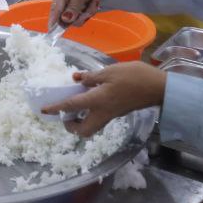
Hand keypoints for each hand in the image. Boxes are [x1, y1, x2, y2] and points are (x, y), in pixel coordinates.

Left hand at [42, 63, 167, 136]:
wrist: (158, 88)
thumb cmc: (135, 77)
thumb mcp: (110, 71)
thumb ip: (91, 77)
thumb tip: (76, 78)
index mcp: (97, 101)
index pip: (71, 107)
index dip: (56, 109)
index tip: (44, 111)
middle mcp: (102, 113)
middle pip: (83, 131)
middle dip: (70, 127)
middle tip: (65, 114)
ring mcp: (111, 116)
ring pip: (91, 128)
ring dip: (80, 122)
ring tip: (75, 107)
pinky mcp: (117, 114)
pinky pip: (99, 120)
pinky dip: (90, 115)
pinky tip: (89, 100)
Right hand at [49, 0, 104, 28]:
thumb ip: (73, 6)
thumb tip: (65, 19)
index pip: (55, 8)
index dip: (53, 20)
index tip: (52, 31)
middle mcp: (65, 0)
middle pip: (66, 17)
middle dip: (79, 15)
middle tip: (90, 8)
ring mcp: (72, 5)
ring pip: (76, 18)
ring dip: (87, 12)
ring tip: (94, 1)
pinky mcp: (80, 8)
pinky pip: (83, 16)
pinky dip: (91, 10)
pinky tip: (95, 1)